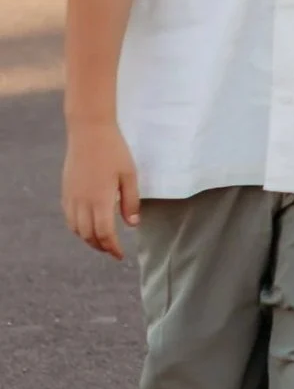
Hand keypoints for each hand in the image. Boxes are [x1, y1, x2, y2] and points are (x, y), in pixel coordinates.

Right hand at [63, 121, 138, 259]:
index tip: (121, 256)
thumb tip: (132, 225)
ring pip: (76, 229)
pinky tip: (87, 226)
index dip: (112, 248)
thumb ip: (130, 201)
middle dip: (101, 247)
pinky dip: (78, 228)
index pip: (104, 234)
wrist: (89, 132)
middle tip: (113, 251)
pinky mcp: (66, 192)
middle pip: (88, 235)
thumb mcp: (130, 175)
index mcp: (100, 200)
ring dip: (88, 239)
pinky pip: (69, 218)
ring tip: (102, 242)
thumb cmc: (114, 151)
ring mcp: (71, 198)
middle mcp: (82, 203)